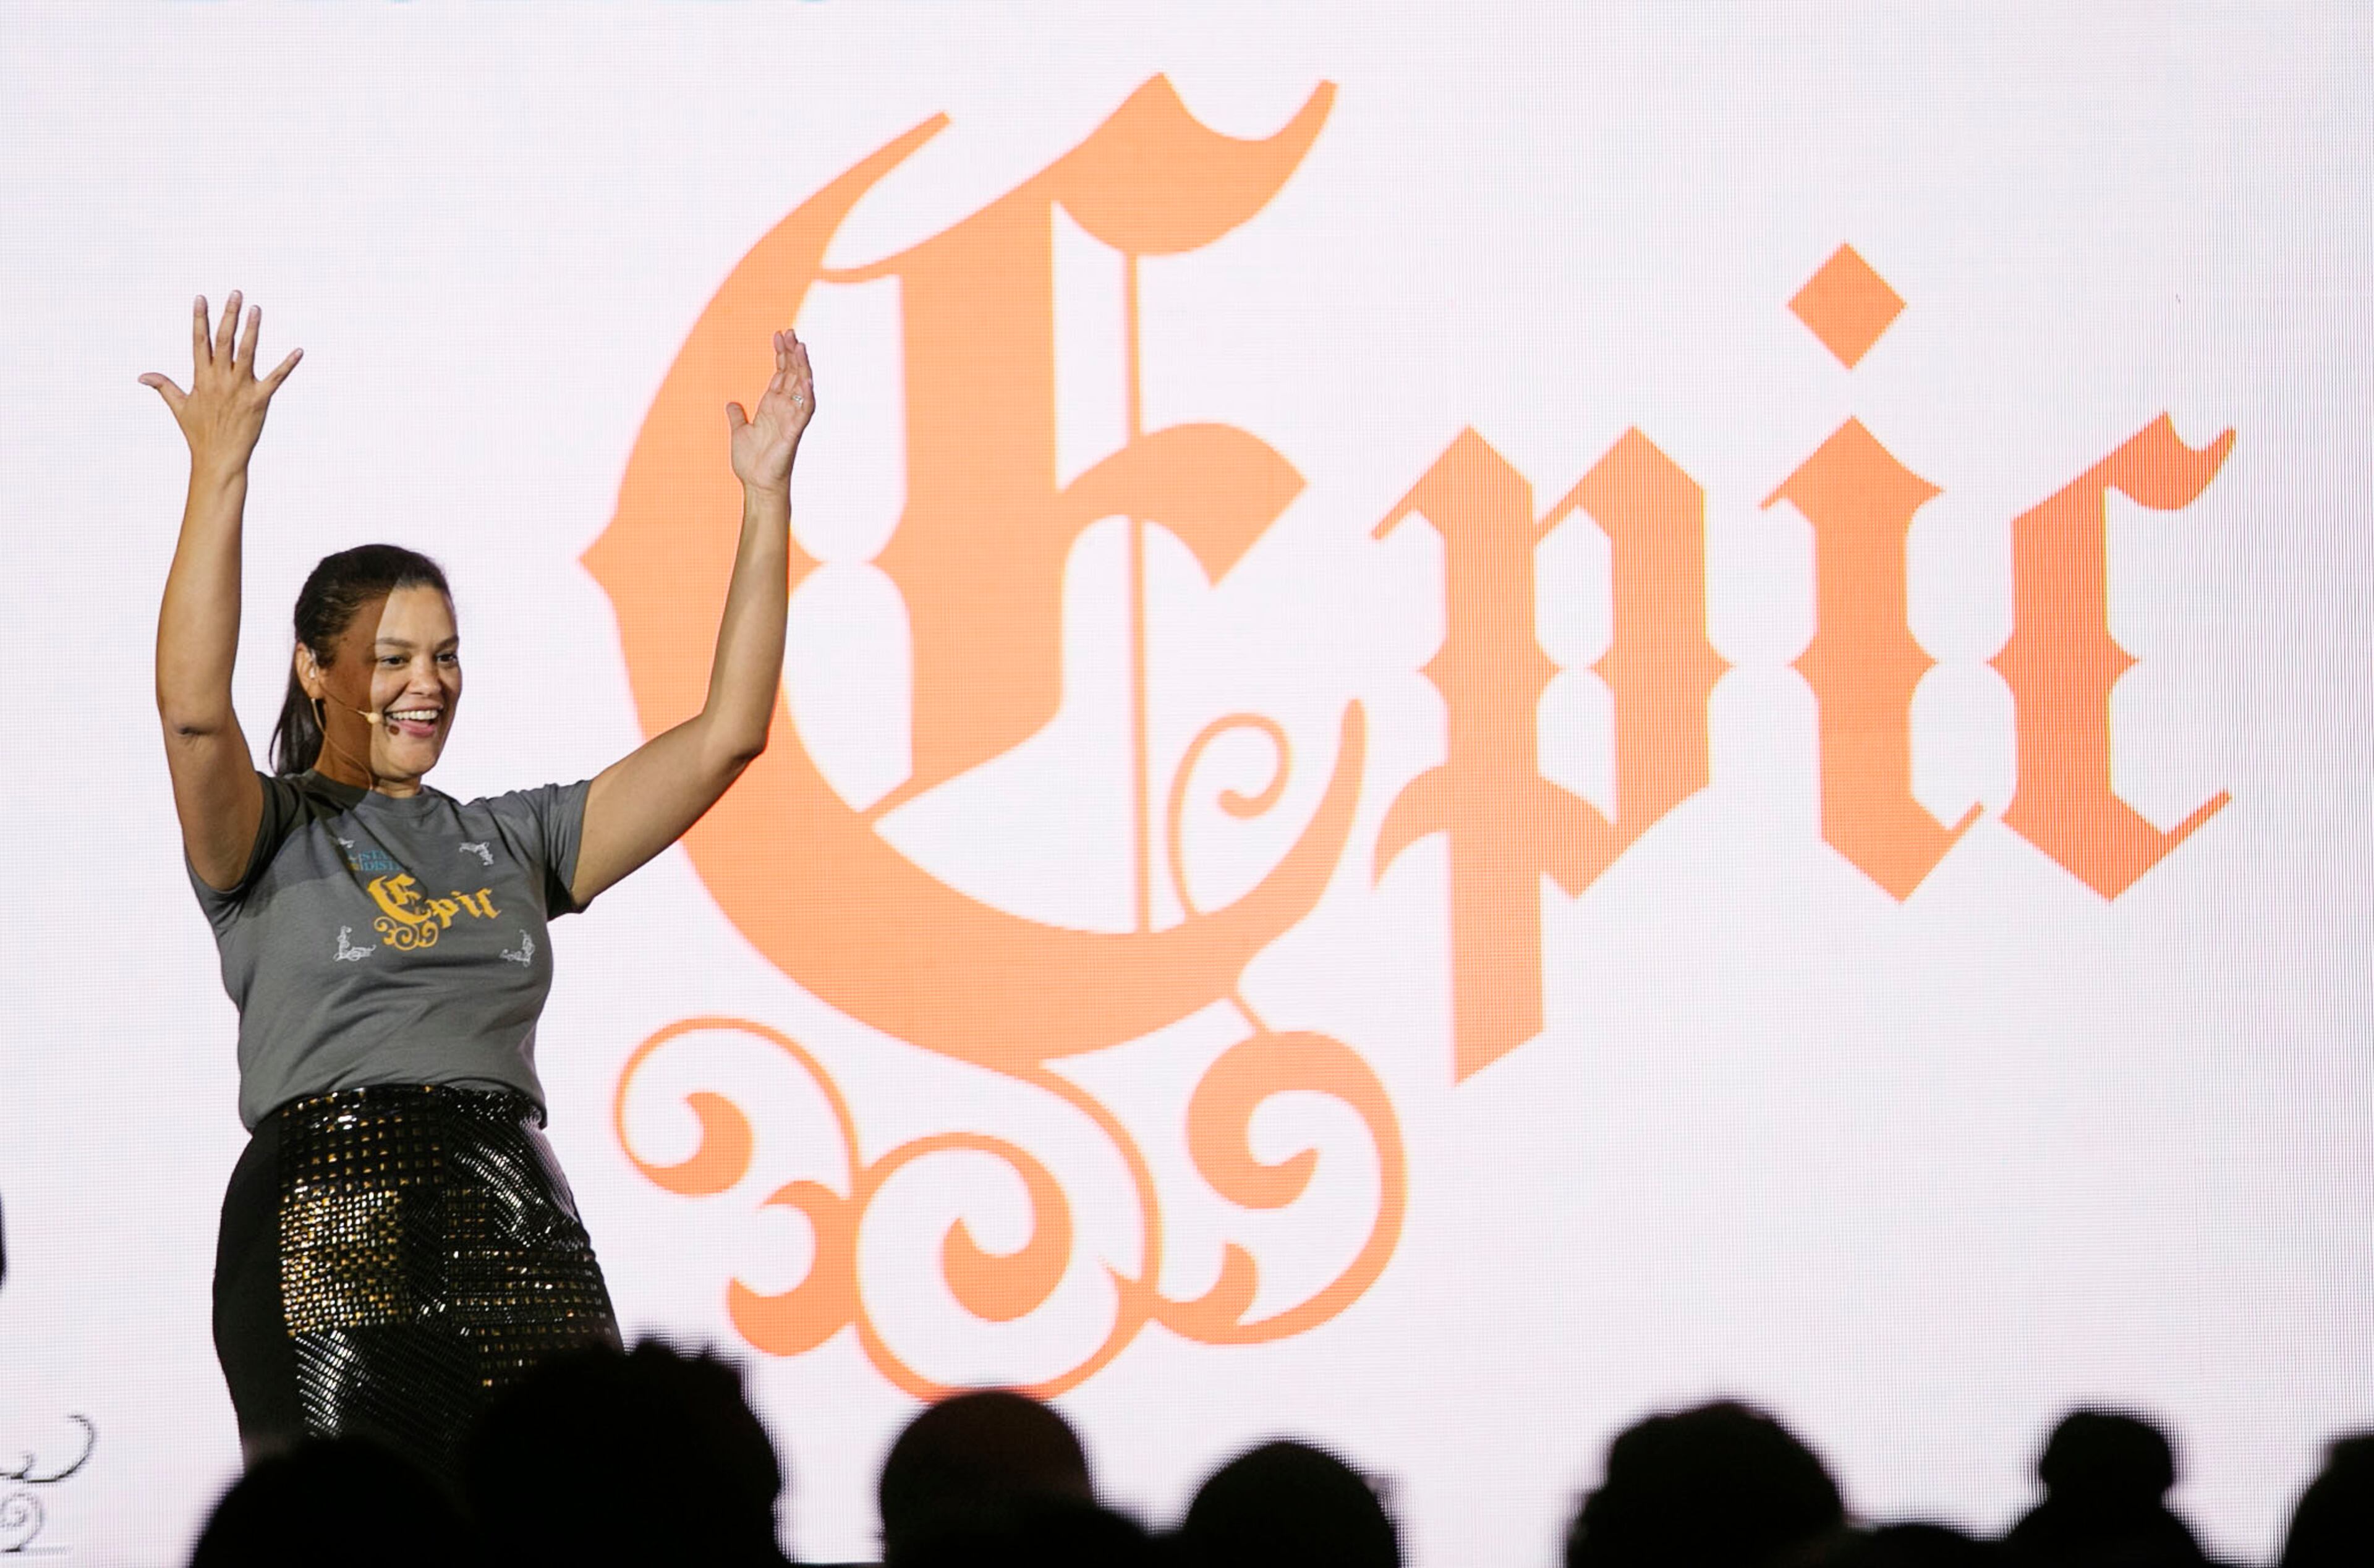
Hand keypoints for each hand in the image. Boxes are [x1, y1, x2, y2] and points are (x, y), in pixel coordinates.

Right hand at [140, 293, 302, 480]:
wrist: (219, 458)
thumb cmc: (199, 434)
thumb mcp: (179, 407)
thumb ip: (164, 386)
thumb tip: (143, 376)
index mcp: (202, 377)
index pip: (199, 341)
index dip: (200, 318)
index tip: (201, 298)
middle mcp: (221, 378)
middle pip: (224, 340)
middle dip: (229, 315)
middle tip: (235, 293)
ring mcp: (241, 388)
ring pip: (247, 352)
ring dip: (252, 330)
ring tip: (256, 309)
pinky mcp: (260, 400)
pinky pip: (276, 378)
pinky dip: (288, 365)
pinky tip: (298, 351)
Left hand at [726, 328, 812, 490]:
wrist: (756, 484)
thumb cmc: (751, 463)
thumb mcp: (739, 432)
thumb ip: (737, 416)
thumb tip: (731, 403)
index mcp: (772, 406)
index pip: (781, 374)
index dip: (781, 355)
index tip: (779, 335)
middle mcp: (784, 409)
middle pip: (792, 374)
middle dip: (792, 353)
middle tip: (790, 332)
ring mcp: (791, 419)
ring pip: (801, 387)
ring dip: (802, 367)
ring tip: (800, 346)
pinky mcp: (794, 432)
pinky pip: (804, 411)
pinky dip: (806, 395)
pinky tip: (806, 380)